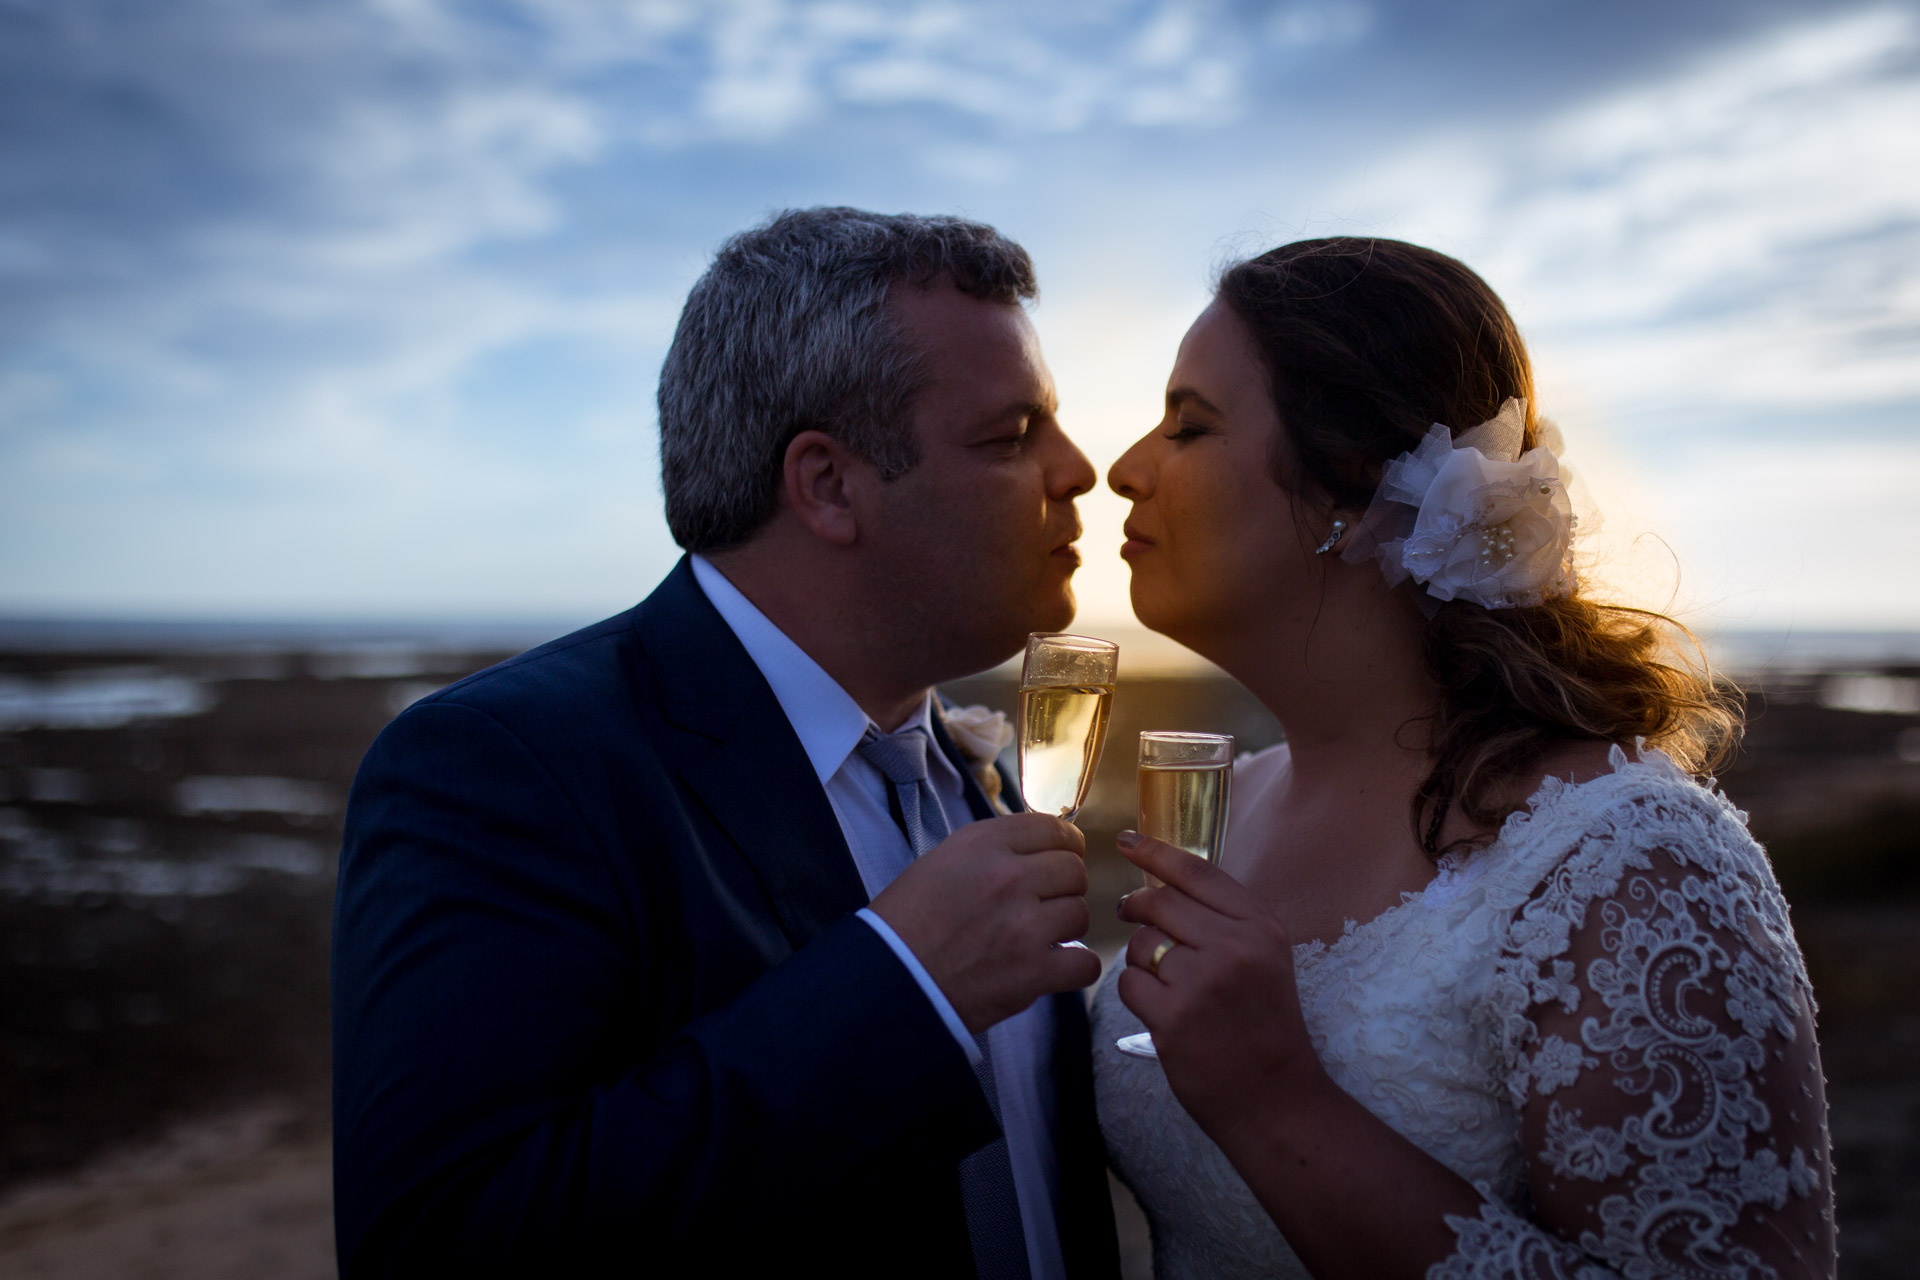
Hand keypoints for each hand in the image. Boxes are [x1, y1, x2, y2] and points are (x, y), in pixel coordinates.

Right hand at [870, 814, 1099, 1032]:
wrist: (888, 980)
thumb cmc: (908, 923)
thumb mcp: (942, 862)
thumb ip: (994, 850)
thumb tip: (1041, 850)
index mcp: (983, 845)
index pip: (1054, 828)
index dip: (1063, 845)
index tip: (1059, 859)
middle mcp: (1008, 878)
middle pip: (1073, 870)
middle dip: (1062, 888)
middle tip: (1042, 905)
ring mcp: (1023, 925)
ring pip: (1080, 914)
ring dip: (1064, 929)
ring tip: (1035, 939)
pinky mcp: (1032, 972)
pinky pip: (1083, 964)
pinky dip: (1073, 969)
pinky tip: (1052, 969)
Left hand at [1115, 831, 1325, 1133]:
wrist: (1274, 1097)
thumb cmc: (1264, 1026)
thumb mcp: (1265, 959)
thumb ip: (1223, 920)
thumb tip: (1159, 884)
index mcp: (1260, 926)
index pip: (1197, 873)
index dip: (1157, 852)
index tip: (1127, 840)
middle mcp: (1235, 947)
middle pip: (1160, 903)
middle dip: (1137, 907)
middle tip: (1127, 913)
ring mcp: (1202, 982)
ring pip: (1141, 944)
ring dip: (1141, 960)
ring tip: (1166, 985)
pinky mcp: (1173, 1017)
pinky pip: (1129, 983)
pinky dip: (1136, 993)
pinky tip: (1160, 1011)